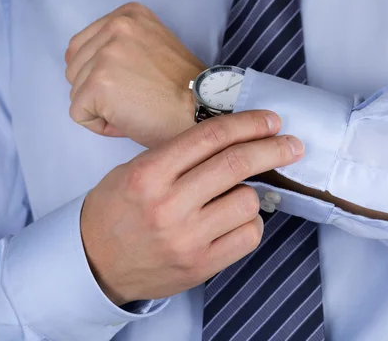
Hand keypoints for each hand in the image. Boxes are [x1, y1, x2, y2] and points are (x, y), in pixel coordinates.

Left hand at [65, 2, 205, 147]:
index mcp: (128, 14)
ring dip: (100, 108)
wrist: (202, 112)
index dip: (101, 74)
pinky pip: (79, 114)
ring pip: (75, 91)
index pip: (83, 46)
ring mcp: (104, 55)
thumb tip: (86, 68)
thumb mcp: (153, 47)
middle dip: (97, 91)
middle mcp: (115, 27)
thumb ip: (121, 46)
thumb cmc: (183, 91)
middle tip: (135, 99)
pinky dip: (100, 125)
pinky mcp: (98, 84)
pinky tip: (128, 122)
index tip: (133, 83)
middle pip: (74, 68)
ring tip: (134, 109)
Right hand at [80, 110, 304, 304]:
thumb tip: (232, 139)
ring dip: (252, 192)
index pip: (210, 137)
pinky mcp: (201, 265)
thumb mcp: (135, 170)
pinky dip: (251, 222)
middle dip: (273, 149)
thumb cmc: (116, 211)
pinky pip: (249, 236)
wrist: (95, 262)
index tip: (271, 121)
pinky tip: (237, 219)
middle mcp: (168, 205)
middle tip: (291, 144)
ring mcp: (187, 238)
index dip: (248, 124)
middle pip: (236, 164)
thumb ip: (179, 155)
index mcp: (149, 173)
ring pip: (247, 200)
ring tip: (238, 194)